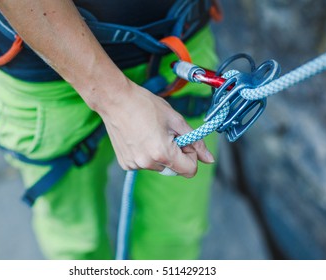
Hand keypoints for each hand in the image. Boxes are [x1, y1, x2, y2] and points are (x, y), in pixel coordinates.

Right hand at [98, 82, 214, 177]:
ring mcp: (134, 165)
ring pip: (159, 167)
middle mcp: (147, 163)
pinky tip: (139, 138)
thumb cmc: (145, 105)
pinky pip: (144, 164)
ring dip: (160, 155)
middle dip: (176, 155)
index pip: (189, 170)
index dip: (191, 155)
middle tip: (166, 134)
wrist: (115, 100)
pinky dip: (147, 155)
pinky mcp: (125, 163)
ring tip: (150, 133)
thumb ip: (196, 141)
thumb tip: (210, 160)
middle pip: (174, 169)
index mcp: (163, 153)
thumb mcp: (176, 120)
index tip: (183, 141)